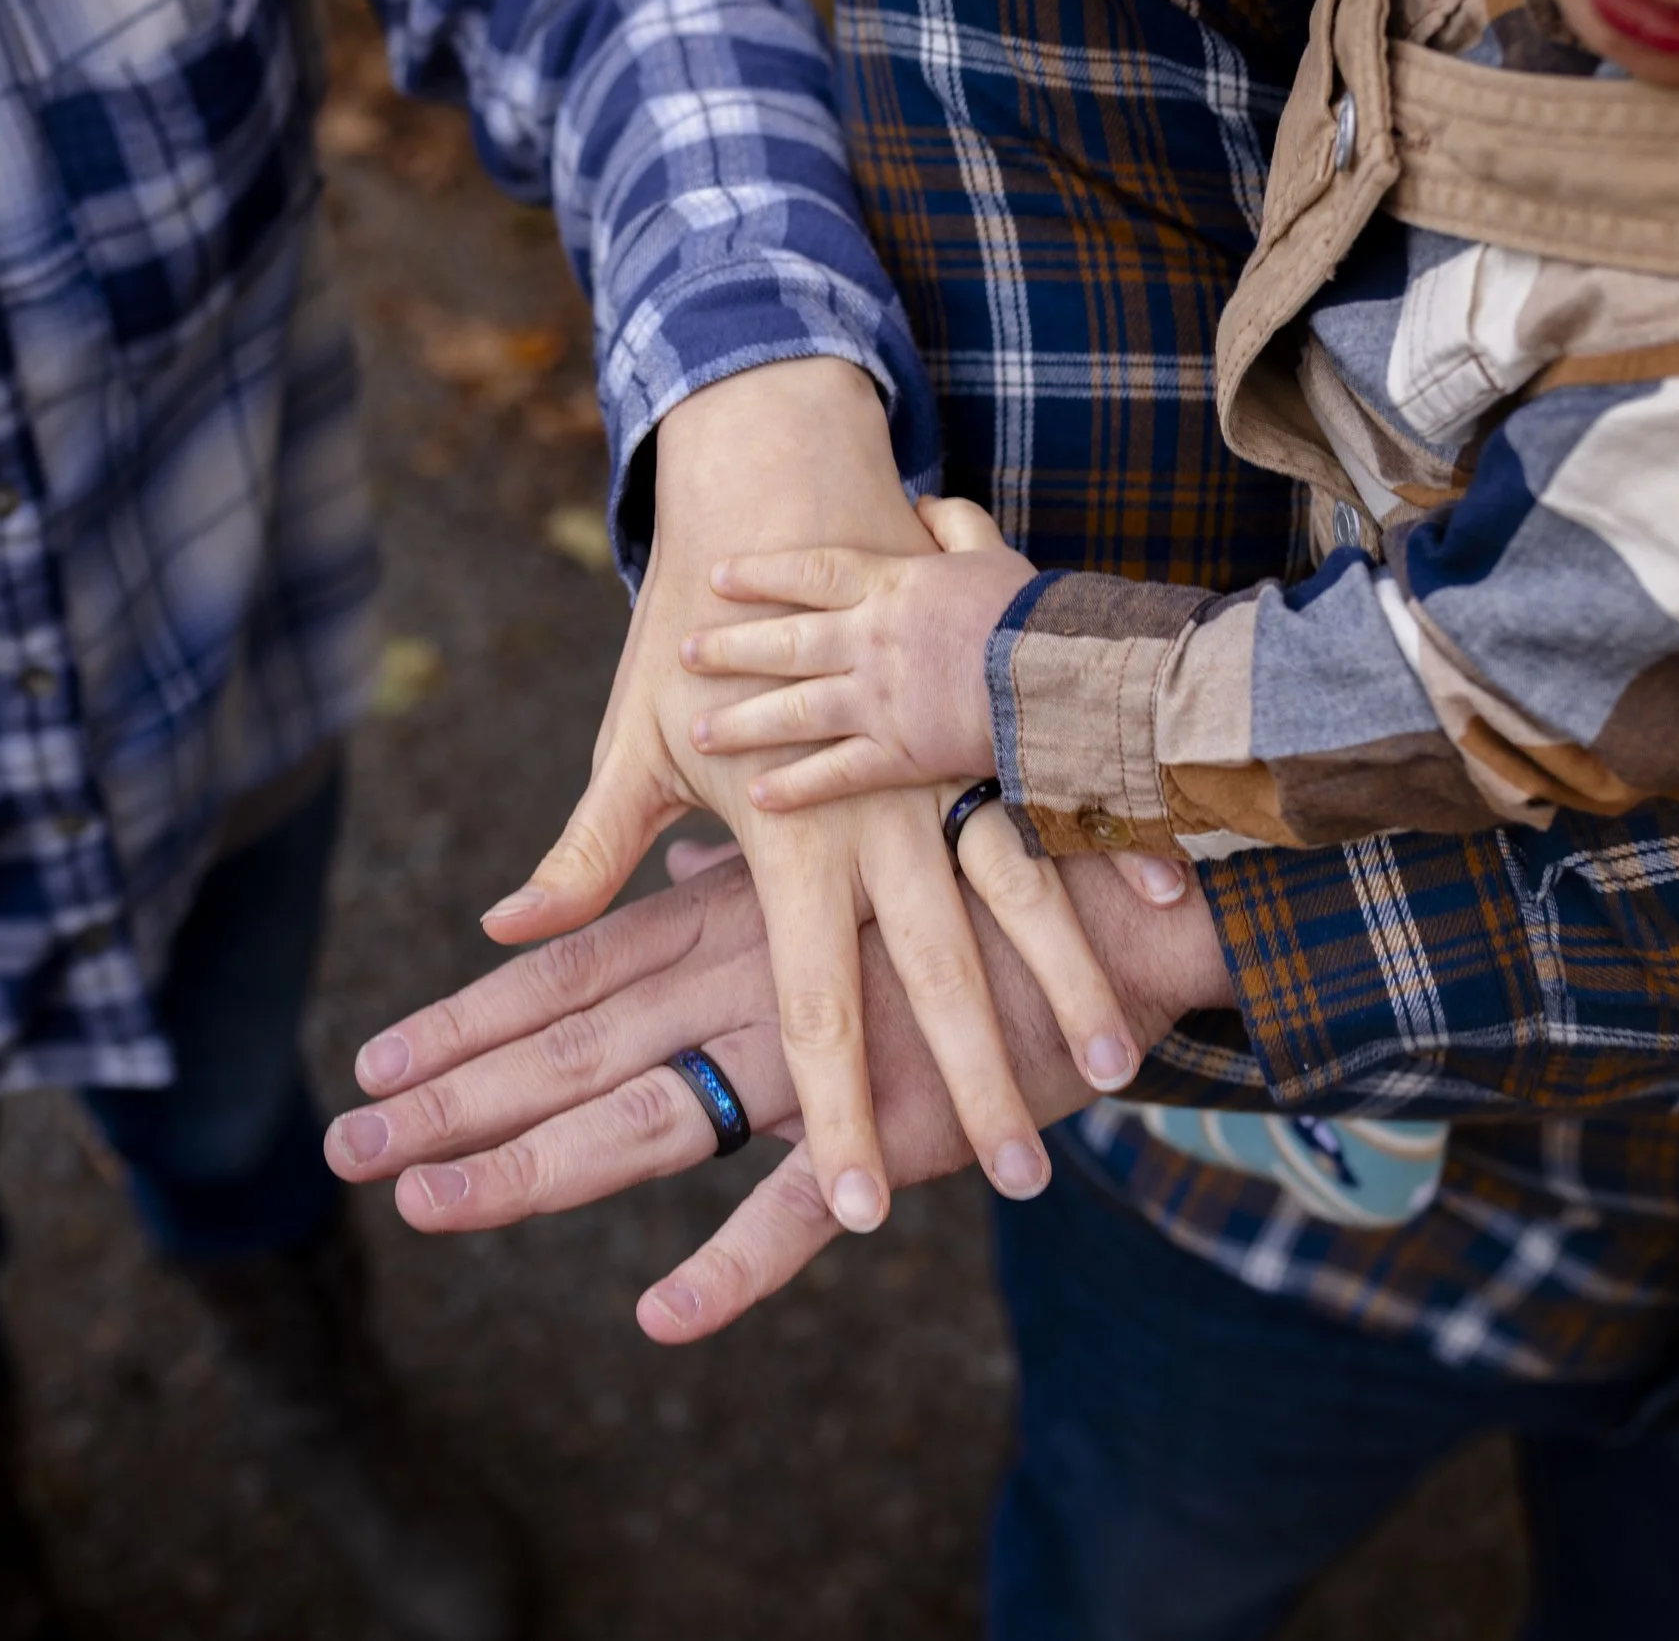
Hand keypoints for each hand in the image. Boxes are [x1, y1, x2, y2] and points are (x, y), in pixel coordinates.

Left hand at [327, 832, 1230, 1339]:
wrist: (1115, 871)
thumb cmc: (961, 824)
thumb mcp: (814, 821)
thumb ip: (705, 860)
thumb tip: (639, 874)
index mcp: (727, 911)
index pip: (567, 972)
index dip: (467, 1017)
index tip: (375, 1058)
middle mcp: (748, 974)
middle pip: (573, 1045)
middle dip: (454, 1097)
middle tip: (345, 1144)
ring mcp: (816, 1051)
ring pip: (650, 1114)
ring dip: (532, 1164)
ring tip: (429, 1202)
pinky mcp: (896, 1119)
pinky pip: (806, 1204)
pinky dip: (739, 1261)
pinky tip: (662, 1316)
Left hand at [456, 361, 1098, 1227]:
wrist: (779, 472)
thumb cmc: (690, 632)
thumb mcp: (635, 745)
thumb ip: (589, 853)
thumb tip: (508, 937)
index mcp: (785, 845)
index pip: (810, 1008)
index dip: (838, 1109)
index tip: (868, 1206)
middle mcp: (872, 824)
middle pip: (936, 975)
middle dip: (980, 1082)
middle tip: (1025, 1175)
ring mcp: (940, 775)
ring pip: (1015, 905)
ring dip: (1068, 985)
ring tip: (1111, 1070)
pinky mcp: (986, 732)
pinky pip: (1060, 821)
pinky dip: (1112, 869)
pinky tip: (1170, 922)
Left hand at [680, 496, 1034, 810]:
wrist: (1066, 676)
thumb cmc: (1036, 613)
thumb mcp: (996, 552)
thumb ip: (955, 523)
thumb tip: (921, 501)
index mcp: (894, 585)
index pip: (811, 571)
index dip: (760, 573)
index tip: (717, 576)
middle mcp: (872, 640)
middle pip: (784, 640)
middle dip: (728, 648)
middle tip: (683, 654)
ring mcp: (881, 700)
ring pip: (793, 709)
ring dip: (741, 722)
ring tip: (698, 734)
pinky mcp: (902, 755)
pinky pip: (836, 772)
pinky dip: (796, 785)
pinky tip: (758, 794)